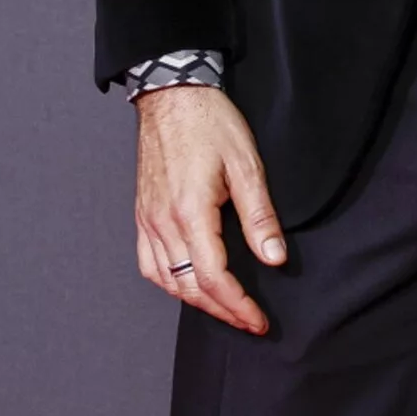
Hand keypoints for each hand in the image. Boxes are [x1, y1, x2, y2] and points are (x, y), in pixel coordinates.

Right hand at [133, 85, 285, 333]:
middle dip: (221, 310)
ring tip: (224, 307)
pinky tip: (186, 283)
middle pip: (189, 287)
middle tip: (248, 321)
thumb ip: (260, 217)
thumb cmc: (209, 123)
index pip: (213, 277)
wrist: (172, 94)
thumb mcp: (247, 165)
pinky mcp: (142, 213)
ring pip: (166, 279)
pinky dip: (169, 282)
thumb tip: (274, 257)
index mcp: (190, 212)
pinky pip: (149, 262)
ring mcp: (148, 219)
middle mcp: (163, 222)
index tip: (258, 320)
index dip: (238, 305)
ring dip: (195, 301)